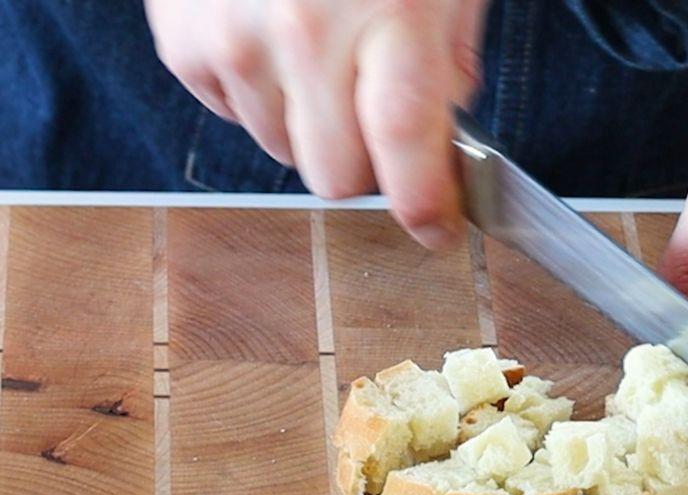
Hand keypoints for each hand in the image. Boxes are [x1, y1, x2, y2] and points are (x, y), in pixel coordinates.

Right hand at [145, 0, 487, 247]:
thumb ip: (451, 53)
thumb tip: (443, 125)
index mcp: (389, 13)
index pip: (405, 151)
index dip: (425, 207)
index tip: (436, 228)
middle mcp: (305, 33)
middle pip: (335, 177)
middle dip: (366, 163)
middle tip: (376, 117)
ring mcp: (235, 38)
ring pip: (283, 151)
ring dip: (309, 124)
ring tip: (319, 52)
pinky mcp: (185, 38)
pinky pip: (232, 113)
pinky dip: (259, 92)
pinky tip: (273, 37)